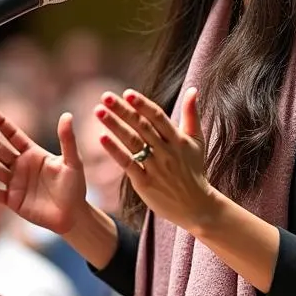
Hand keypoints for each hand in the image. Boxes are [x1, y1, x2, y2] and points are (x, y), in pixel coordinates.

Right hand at [0, 106, 88, 235]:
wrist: (73, 215)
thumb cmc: (75, 187)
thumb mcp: (73, 161)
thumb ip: (67, 140)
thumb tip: (67, 115)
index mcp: (33, 153)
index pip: (13, 134)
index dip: (1, 122)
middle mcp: (20, 165)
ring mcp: (14, 183)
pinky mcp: (12, 200)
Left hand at [95, 87, 217, 232]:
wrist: (197, 206)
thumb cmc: (194, 170)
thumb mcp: (197, 141)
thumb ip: (192, 114)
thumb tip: (192, 89)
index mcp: (178, 140)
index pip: (158, 117)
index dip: (142, 104)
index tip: (127, 93)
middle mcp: (166, 152)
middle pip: (142, 127)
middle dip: (123, 110)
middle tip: (105, 96)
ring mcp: (155, 168)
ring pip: (133, 143)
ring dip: (115, 126)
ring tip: (98, 112)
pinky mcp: (145, 183)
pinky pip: (128, 164)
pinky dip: (115, 151)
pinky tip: (102, 138)